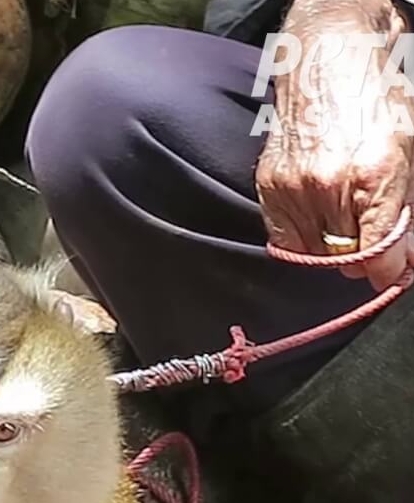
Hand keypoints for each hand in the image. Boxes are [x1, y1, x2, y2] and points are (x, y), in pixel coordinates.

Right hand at [255, 60, 413, 289]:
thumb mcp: (410, 152)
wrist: (328, 62)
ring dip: (332, 248)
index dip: (389, 271)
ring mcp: (293, 187)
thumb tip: (405, 256)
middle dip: (363, 255)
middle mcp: (329, 186)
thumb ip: (406, 208)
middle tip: (374, 243)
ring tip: (344, 224)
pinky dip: (302, 239)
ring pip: (314, 252)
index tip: (393, 273)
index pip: (377, 254)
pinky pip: (284, 238)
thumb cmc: (376, 100)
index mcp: (373, 175)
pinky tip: (318, 220)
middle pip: (346, 256)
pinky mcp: (269, 186)